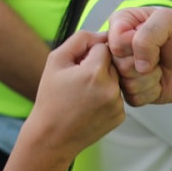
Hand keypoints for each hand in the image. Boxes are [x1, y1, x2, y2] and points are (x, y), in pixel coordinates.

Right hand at [24, 29, 124, 158]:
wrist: (52, 136)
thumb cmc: (51, 99)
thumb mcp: (56, 60)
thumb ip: (81, 39)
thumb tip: (104, 34)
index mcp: (95, 72)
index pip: (104, 47)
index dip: (89, 55)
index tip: (78, 67)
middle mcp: (111, 88)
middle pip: (114, 63)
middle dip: (98, 67)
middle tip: (79, 82)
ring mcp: (118, 104)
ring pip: (117, 79)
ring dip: (104, 82)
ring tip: (83, 95)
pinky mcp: (120, 116)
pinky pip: (118, 97)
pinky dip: (107, 98)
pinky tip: (90, 106)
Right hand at [106, 6, 171, 105]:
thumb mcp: (169, 21)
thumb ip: (148, 33)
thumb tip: (139, 66)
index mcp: (121, 24)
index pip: (114, 41)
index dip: (134, 44)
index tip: (154, 40)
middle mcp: (118, 48)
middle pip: (118, 63)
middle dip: (145, 61)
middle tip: (159, 55)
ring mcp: (123, 70)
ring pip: (125, 82)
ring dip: (150, 77)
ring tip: (160, 67)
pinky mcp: (131, 91)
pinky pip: (133, 97)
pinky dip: (152, 91)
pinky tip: (159, 82)